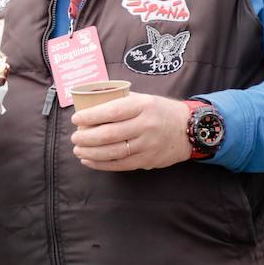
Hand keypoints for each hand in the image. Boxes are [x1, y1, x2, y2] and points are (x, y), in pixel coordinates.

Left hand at [70, 94, 192, 171]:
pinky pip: (120, 165)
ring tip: (78, 149)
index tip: (76, 118)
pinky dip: (101, 164)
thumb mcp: (144, 99)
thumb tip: (90, 103)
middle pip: (109, 134)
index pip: (112, 111)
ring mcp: (147, 146)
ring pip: (113, 152)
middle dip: (86, 137)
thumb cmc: (160, 111)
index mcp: (143, 106)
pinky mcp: (147, 161)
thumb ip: (120, 100)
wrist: (188, 130)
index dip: (91, 116)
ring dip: (91, 152)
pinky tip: (89, 160)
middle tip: (74, 137)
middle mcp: (146, 126)